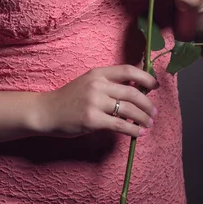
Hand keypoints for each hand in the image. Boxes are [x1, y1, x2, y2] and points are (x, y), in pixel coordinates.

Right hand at [39, 65, 157, 138]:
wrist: (47, 111)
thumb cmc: (69, 98)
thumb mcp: (88, 83)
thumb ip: (108, 84)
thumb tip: (135, 91)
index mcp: (98, 73)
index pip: (127, 70)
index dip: (145, 77)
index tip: (155, 86)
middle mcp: (97, 84)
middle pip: (132, 92)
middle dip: (148, 103)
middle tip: (154, 112)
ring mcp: (94, 102)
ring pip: (128, 109)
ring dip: (143, 118)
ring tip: (148, 124)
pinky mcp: (92, 119)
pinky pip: (120, 125)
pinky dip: (133, 130)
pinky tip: (138, 134)